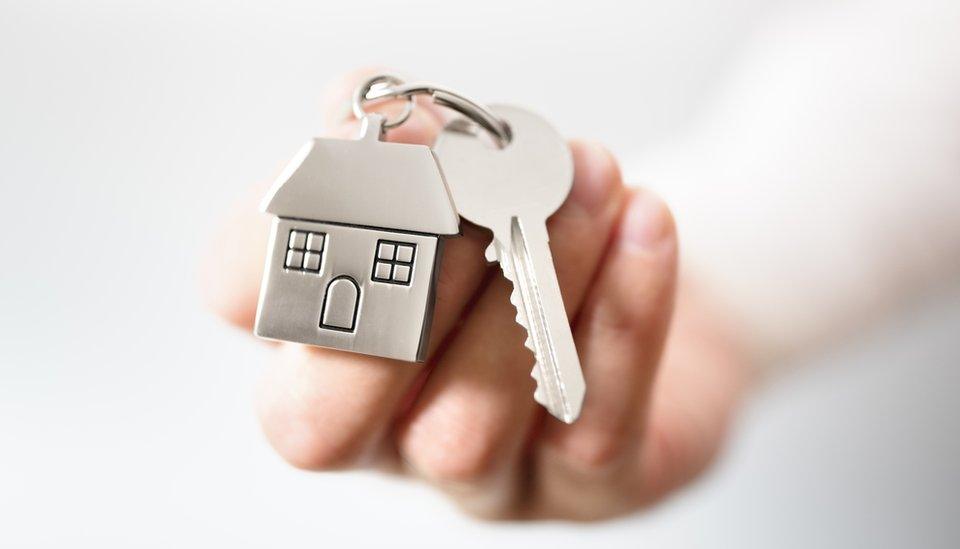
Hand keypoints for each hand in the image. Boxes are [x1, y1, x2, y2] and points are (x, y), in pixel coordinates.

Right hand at [202, 69, 750, 519]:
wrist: (643, 276)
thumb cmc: (530, 229)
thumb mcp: (461, 175)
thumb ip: (401, 148)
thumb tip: (362, 101)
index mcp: (324, 341)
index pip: (246, 304)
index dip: (279, 229)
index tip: (366, 137)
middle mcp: (383, 428)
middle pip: (317, 424)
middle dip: (383, 296)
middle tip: (461, 197)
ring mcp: (483, 477)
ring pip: (464, 432)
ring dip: (524, 290)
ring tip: (583, 181)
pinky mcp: (585, 492)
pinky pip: (592, 427)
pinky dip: (621, 315)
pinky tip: (642, 223)